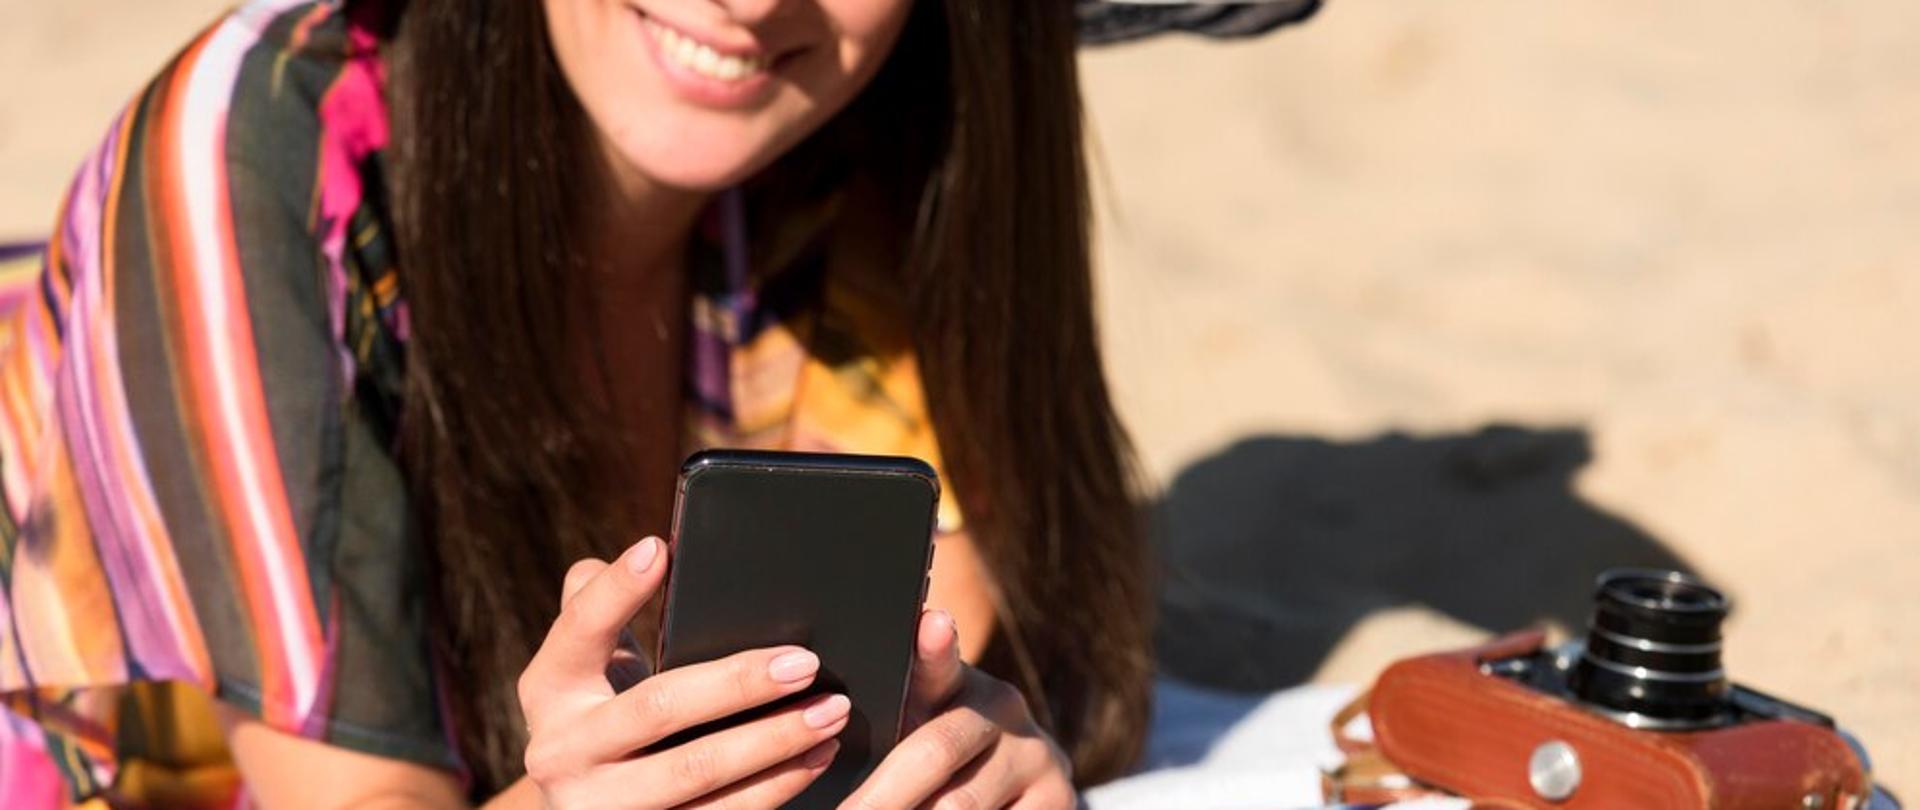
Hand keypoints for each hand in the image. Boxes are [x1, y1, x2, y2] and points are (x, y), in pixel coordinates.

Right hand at [517, 537, 848, 808]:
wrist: (583, 808)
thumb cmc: (605, 713)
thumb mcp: (589, 667)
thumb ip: (601, 605)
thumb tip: (647, 551)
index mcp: (549, 689)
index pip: (580, 629)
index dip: (616, 591)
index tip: (659, 549)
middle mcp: (560, 751)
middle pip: (659, 708)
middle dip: (739, 684)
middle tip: (805, 662)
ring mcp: (600, 806)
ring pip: (696, 772)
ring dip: (774, 742)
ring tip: (830, 711)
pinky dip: (774, 787)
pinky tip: (816, 758)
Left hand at [840, 611, 1076, 809]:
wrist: (1016, 790)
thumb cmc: (939, 761)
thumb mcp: (915, 730)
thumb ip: (887, 716)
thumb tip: (825, 720)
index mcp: (956, 682)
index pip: (939, 663)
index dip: (934, 646)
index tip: (931, 623)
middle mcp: (1003, 708)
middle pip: (935, 752)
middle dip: (881, 796)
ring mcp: (1037, 755)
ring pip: (961, 805)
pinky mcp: (1058, 799)